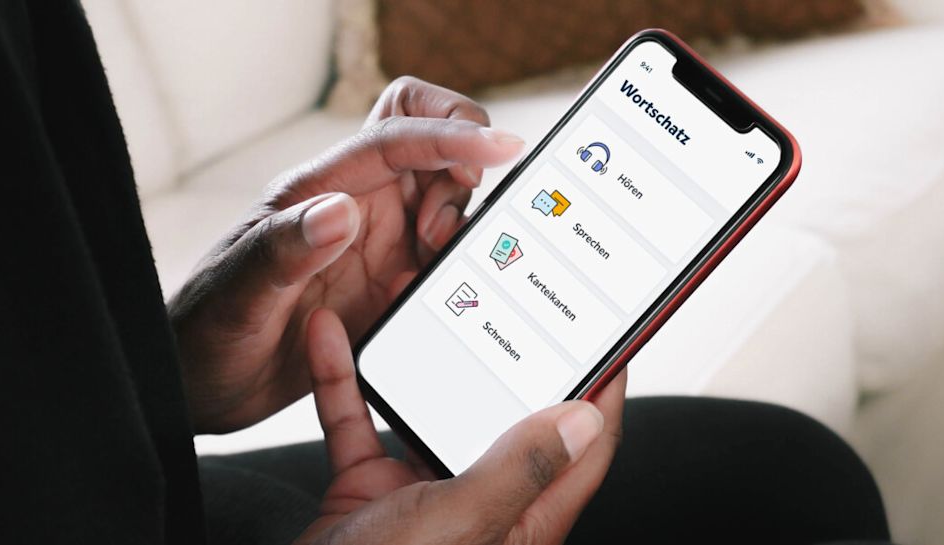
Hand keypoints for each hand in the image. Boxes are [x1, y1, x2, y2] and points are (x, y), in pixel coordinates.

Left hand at [168, 78, 524, 432]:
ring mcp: (377, 246)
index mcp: (319, 190)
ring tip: (429, 266)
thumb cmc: (205, 330)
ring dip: (460, 223)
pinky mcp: (392, 285)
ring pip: (447, 201)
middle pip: (431, 147)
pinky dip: (461, 267)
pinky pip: (445, 259)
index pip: (395, 135)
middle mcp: (356, 207)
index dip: (451, 133)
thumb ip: (285, 250)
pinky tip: (441, 297)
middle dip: (460, 169)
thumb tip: (342, 211)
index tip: (499, 146)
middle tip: (439, 232)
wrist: (203, 386)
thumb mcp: (238, 294)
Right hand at [296, 308, 626, 544]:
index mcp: (520, 518)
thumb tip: (585, 415)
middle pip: (508, 414)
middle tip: (514, 291)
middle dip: (510, 354)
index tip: (613, 331)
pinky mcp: (368, 489)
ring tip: (419, 300)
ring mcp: (422, 493)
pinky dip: (344, 382)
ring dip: (420, 359)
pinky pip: (359, 422)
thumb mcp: (456, 525)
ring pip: (431, 408)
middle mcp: (479, 501)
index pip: (584, 446)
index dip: (606, 387)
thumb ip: (518, 470)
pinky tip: (331, 337)